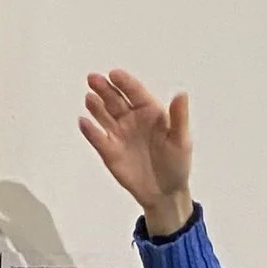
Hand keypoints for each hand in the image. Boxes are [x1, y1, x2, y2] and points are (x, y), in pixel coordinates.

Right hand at [80, 69, 193, 233]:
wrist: (165, 193)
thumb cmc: (176, 163)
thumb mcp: (181, 140)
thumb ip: (179, 117)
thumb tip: (182, 94)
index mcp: (150, 111)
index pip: (135, 92)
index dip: (124, 82)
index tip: (114, 75)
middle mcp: (131, 118)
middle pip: (115, 99)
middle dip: (104, 88)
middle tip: (93, 79)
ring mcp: (118, 133)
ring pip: (103, 115)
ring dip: (95, 106)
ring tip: (89, 98)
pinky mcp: (109, 151)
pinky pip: (97, 138)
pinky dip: (90, 130)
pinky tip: (84, 122)